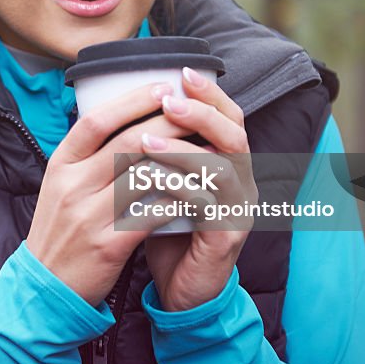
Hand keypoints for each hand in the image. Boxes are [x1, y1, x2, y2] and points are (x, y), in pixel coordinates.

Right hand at [26, 82, 191, 305]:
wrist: (44, 288)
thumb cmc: (60, 232)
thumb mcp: (61, 186)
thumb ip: (88, 157)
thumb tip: (127, 121)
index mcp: (60, 164)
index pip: (96, 120)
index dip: (133, 100)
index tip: (163, 87)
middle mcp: (72, 185)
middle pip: (127, 142)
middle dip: (167, 122)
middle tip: (195, 111)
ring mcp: (88, 215)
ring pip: (145, 175)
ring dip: (181, 160)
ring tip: (207, 150)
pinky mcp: (107, 244)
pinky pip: (152, 213)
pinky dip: (178, 200)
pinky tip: (197, 192)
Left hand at [142, 68, 256, 311]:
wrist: (180, 293)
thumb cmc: (167, 232)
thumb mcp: (161, 184)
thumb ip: (156, 152)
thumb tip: (122, 110)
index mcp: (228, 165)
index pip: (230, 117)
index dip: (210, 93)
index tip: (182, 70)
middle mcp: (241, 183)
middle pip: (235, 134)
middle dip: (201, 112)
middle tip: (167, 100)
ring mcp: (238, 210)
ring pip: (222, 167)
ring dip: (183, 150)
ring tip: (144, 141)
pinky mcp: (226, 237)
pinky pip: (208, 205)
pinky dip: (178, 187)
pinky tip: (150, 179)